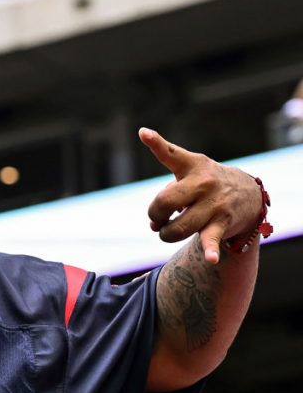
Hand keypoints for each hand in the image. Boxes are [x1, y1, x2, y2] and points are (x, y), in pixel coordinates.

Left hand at [140, 127, 261, 263]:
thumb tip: (154, 225)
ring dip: (167, 234)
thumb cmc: (207, 183)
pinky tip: (210, 259)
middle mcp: (203, 184)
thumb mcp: (190, 172)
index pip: (171, 154)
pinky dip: (210, 250)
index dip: (157, 144)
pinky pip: (211, 239)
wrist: (249, 194)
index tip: (144, 133)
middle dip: (155, 215)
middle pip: (164, 202)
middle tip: (158, 219)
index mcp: (192, 167)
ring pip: (178, 227)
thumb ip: (166, 192)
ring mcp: (213, 204)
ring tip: (169, 231)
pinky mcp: (221, 223)